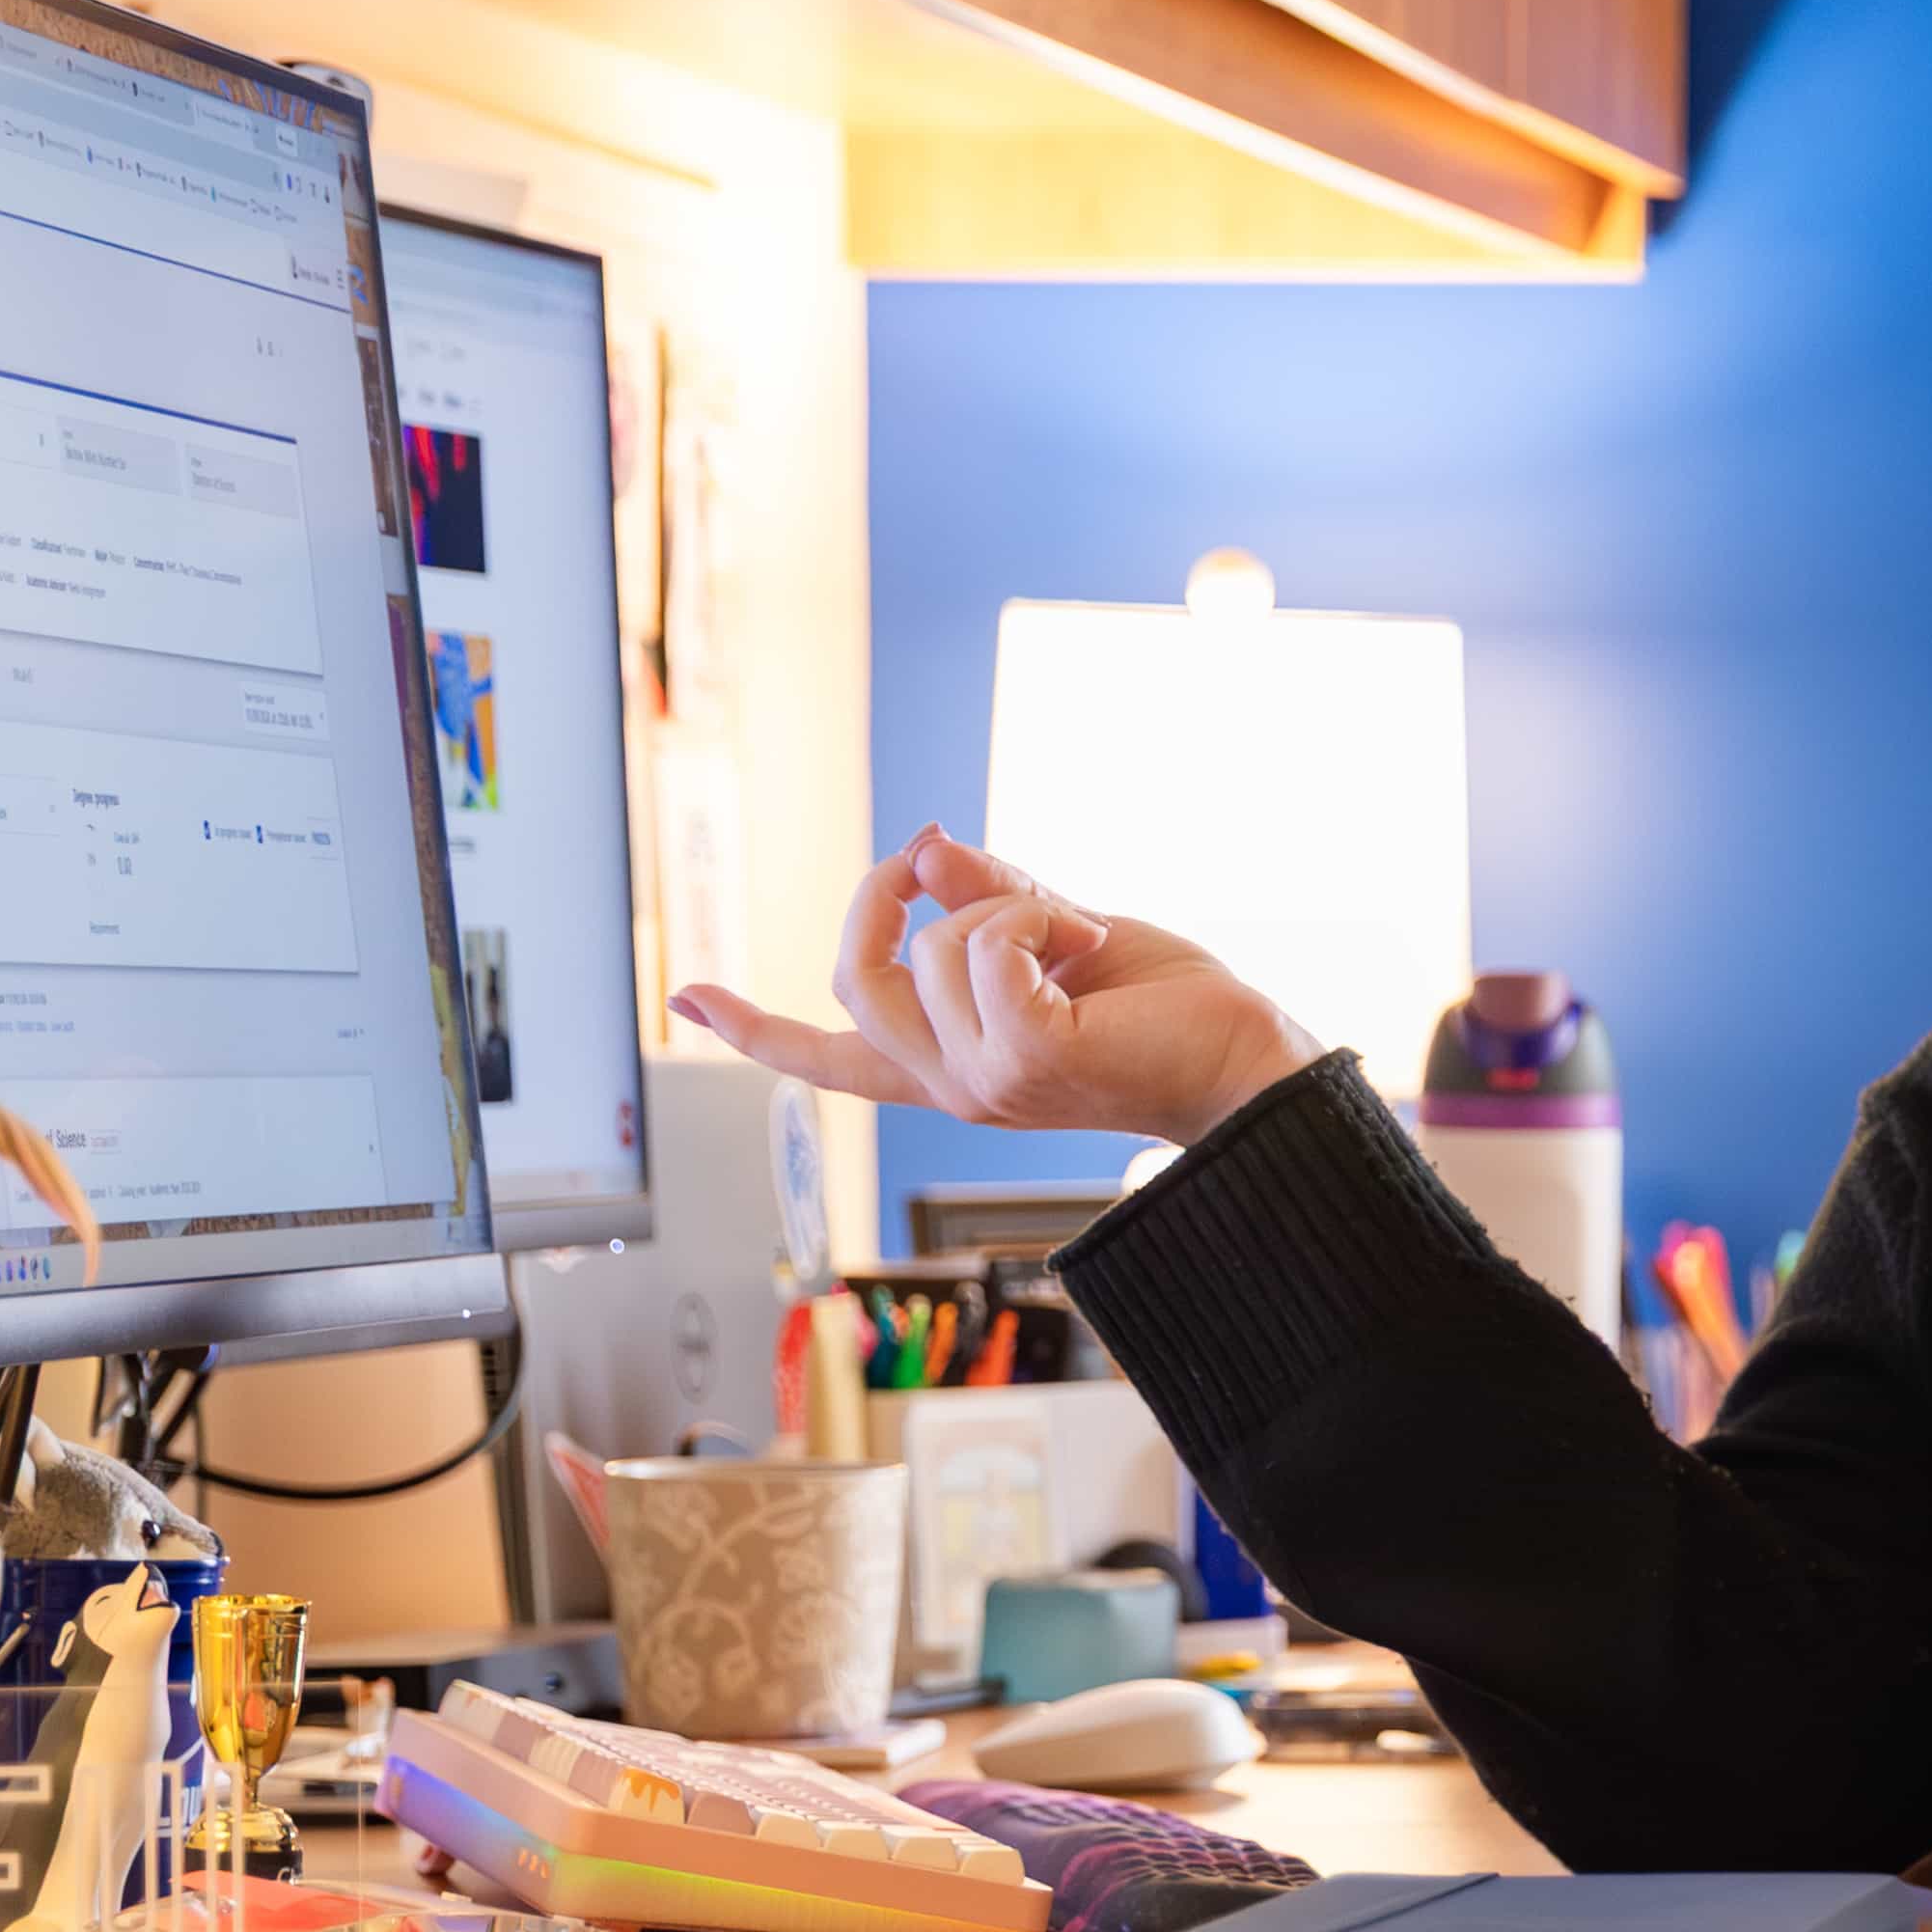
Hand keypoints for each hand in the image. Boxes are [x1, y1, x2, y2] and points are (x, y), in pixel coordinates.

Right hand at [675, 829, 1323, 1148]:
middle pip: (856, 976)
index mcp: (951, 1067)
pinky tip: (1091, 948)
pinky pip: (987, 945)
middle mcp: (954, 1086)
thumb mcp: (1060, 938)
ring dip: (1007, 907)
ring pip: (930, 951)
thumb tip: (925, 845)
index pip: (829, 1056)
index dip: (753, 1027)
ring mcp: (984, 1082)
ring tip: (1080, 938)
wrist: (1247, 1063)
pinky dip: (1038, 919)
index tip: (684, 994)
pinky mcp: (1024, 1059)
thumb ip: (987, 899)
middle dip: (889, 892)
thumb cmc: (1167, 1010)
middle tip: (946, 860)